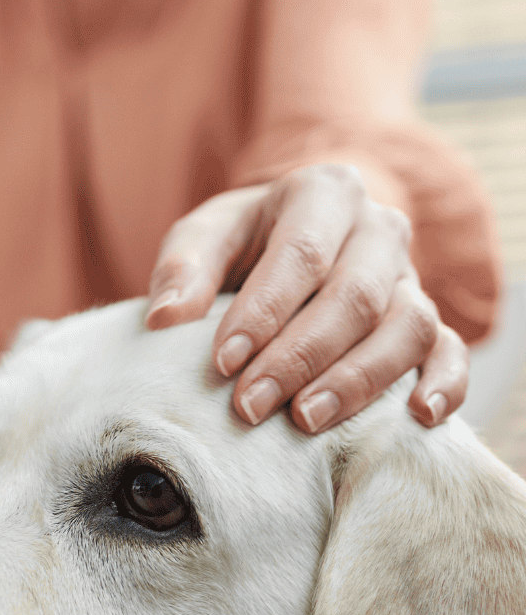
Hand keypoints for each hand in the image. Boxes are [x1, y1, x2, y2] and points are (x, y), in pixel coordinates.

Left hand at [145, 164, 466, 432]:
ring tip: (305, 421)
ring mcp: (409, 276)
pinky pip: (449, 349)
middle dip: (300, 358)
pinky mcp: (428, 320)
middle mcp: (379, 229)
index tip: (223, 362)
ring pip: (408, 326)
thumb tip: (164, 318)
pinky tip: (418, 417)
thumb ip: (183, 270)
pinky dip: (444, 382)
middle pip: (356, 296)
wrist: (287, 245)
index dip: (264, 312)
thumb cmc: (242, 243)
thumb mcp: (204, 238)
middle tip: (250, 407)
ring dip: (358, 380)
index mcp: (325, 193)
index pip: (303, 254)